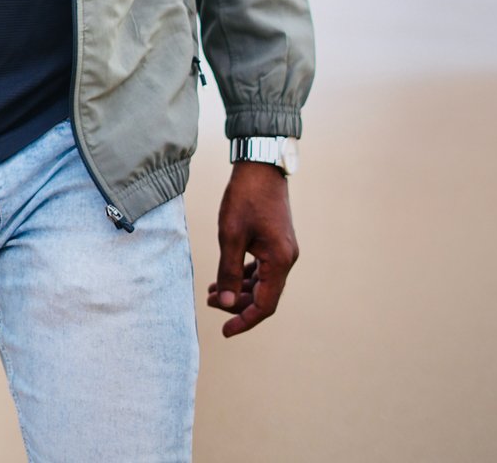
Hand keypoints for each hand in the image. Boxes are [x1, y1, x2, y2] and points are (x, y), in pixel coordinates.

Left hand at [206, 162, 299, 336]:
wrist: (260, 165)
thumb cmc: (246, 197)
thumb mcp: (231, 234)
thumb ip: (228, 271)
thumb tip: (224, 303)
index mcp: (280, 261)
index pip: (265, 305)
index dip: (245, 320)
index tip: (225, 331)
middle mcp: (286, 259)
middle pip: (263, 295)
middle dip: (236, 303)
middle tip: (210, 301)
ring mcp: (283, 250)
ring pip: (261, 282)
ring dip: (238, 289)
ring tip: (212, 291)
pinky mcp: (276, 241)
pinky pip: (262, 268)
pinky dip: (243, 275)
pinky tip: (225, 275)